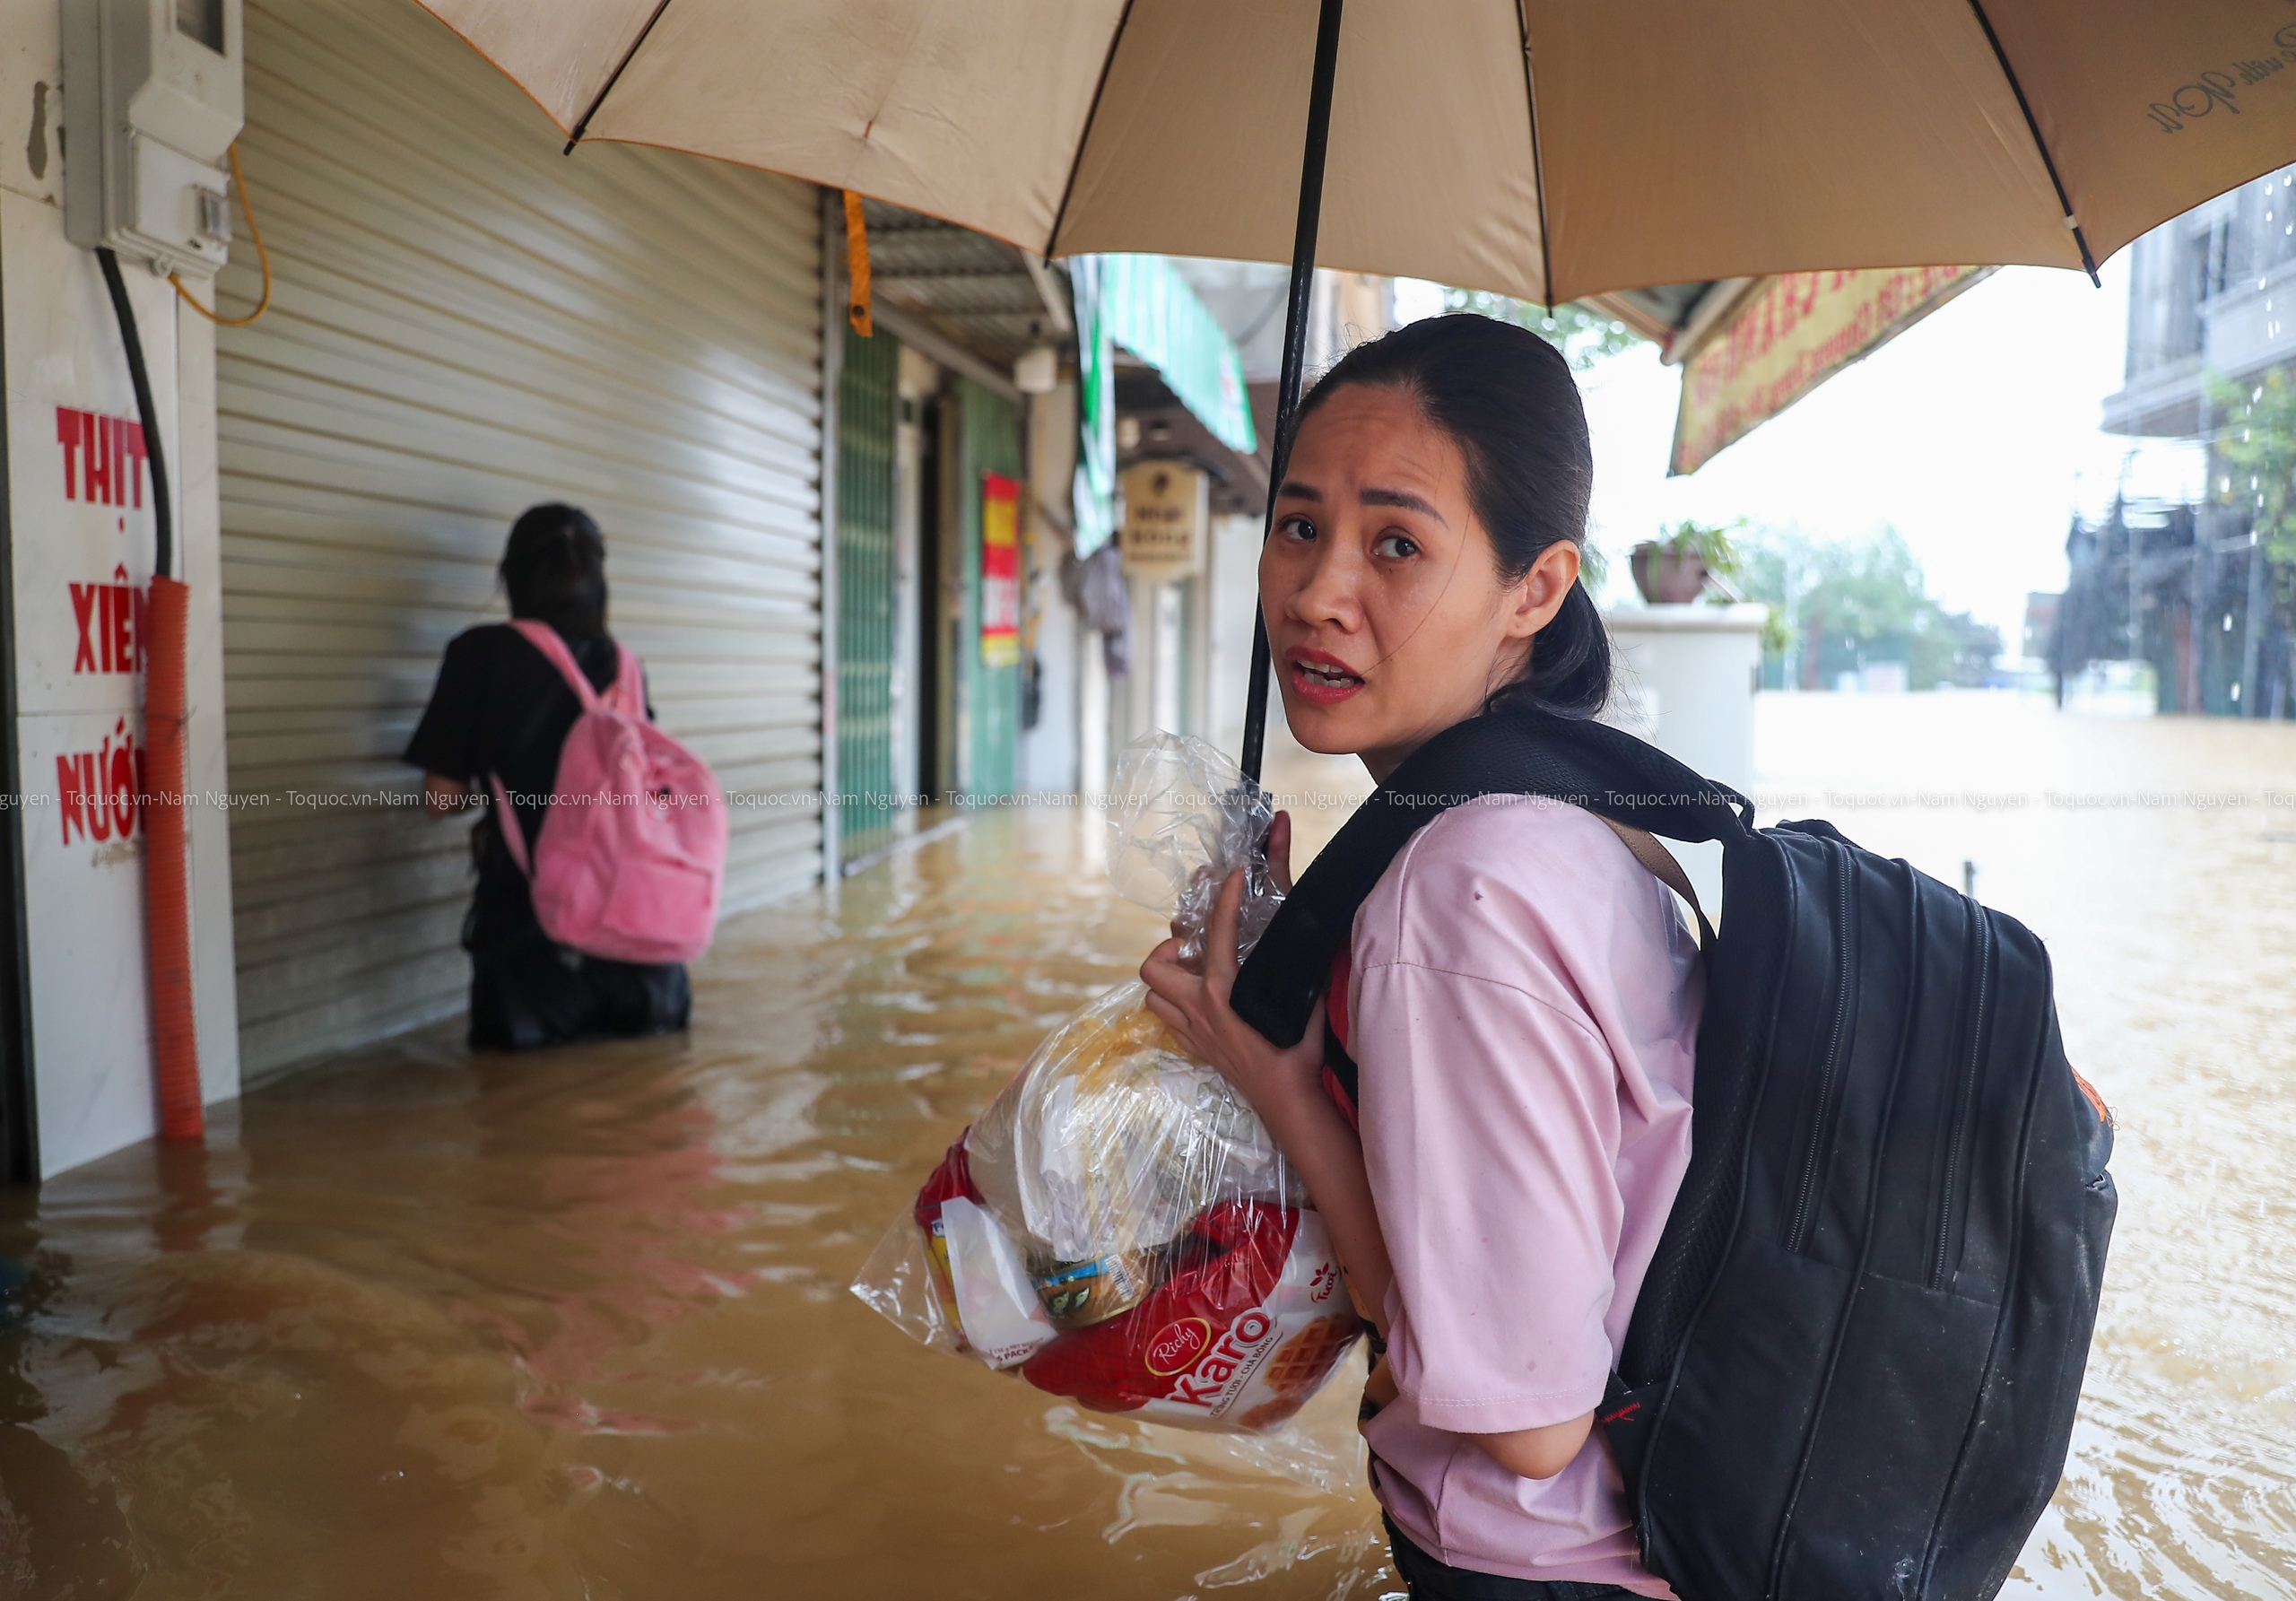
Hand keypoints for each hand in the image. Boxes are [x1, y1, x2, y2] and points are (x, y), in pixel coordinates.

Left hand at [1141, 843, 1324, 1128]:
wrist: (1287, 1098)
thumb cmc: (1298, 1048)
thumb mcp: (1302, 994)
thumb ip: (1298, 954)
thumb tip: (1307, 920)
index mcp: (1223, 989)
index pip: (1217, 929)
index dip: (1226, 895)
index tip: (1234, 874)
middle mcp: (1198, 1007)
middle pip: (1154, 964)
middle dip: (1168, 948)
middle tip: (1196, 944)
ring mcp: (1192, 1030)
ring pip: (1153, 994)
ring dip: (1167, 979)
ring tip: (1193, 972)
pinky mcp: (1195, 1048)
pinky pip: (1168, 1020)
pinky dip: (1175, 1005)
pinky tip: (1201, 1001)